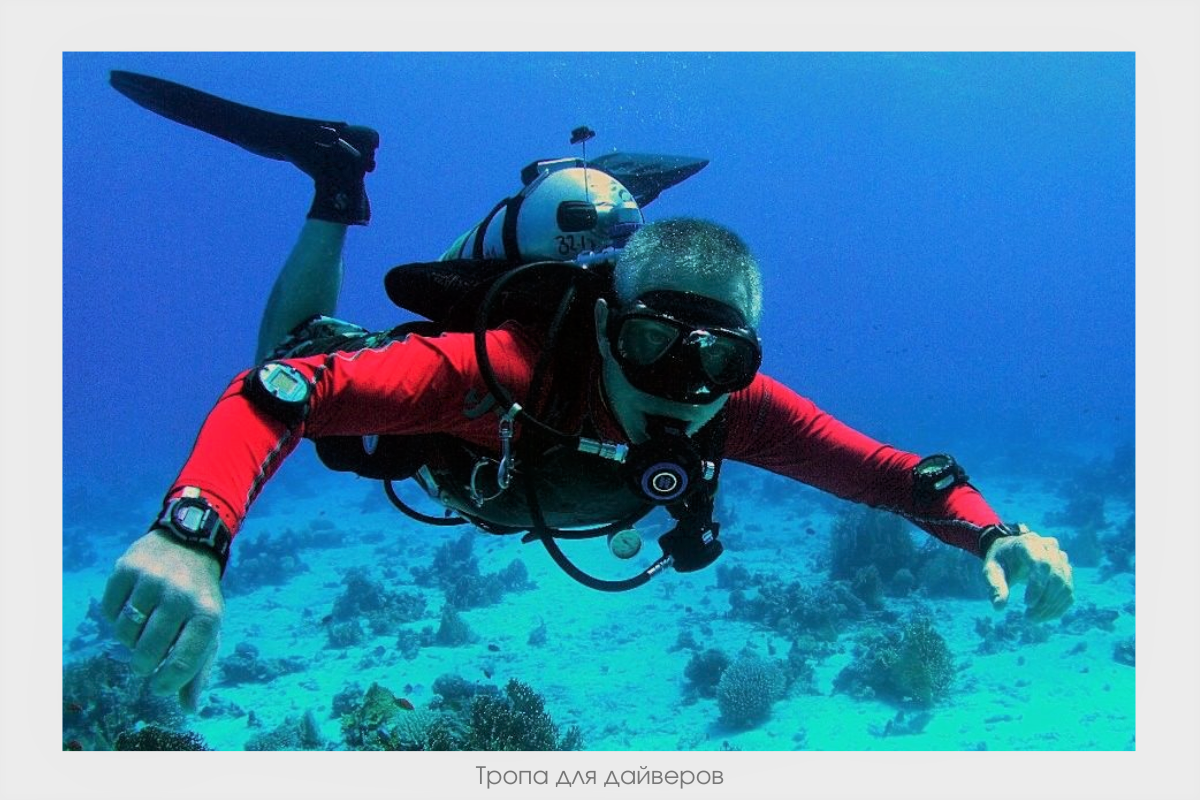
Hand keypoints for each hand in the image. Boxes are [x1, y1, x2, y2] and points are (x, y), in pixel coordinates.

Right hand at [100, 530, 224, 710]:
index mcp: (207, 613)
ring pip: (125, 632)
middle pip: (148, 651)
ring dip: (128, 640)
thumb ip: (199, 668)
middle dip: (143, 664)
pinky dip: (115, 616)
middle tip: (145, 659)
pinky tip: (132, 607)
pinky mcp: (128, 568)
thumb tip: (189, 708)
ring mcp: (153, 580)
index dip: (168, 682)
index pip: (184, 661)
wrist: (190, 542)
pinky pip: (109, 610)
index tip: (160, 686)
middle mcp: (181, 595)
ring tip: (141, 630)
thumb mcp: (210, 626)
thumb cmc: (199, 595)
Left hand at [983, 529, 1073, 620]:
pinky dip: (1058, 608)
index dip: (1038, 585)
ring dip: (1051, 607)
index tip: (1027, 604)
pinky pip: (1068, 593)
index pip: (1041, 563)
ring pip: (1065, 586)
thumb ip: (995, 586)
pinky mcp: (1066, 572)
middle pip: (1056, 576)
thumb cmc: (1001, 561)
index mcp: (1028, 543)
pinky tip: (1043, 617)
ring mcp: (1061, 559)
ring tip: (1032, 618)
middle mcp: (1049, 548)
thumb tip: (999, 607)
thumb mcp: (991, 570)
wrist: (1012, 551)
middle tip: (1028, 617)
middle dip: (1045, 600)